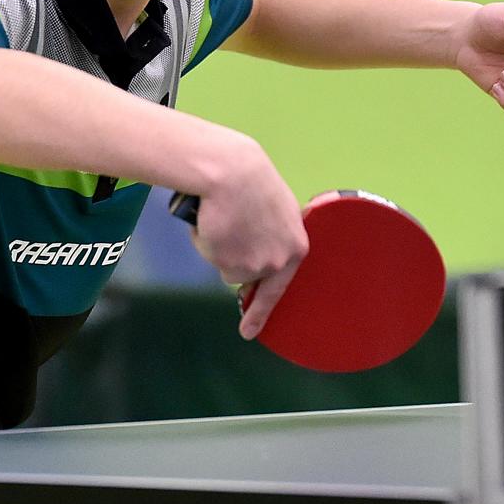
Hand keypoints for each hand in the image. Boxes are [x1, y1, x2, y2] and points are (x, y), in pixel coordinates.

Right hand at [183, 139, 308, 340]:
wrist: (231, 171)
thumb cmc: (250, 180)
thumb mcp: (275, 208)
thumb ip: (273, 234)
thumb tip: (256, 257)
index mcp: (297, 246)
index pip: (280, 286)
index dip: (261, 310)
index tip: (250, 332)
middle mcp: (279, 261)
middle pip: (249, 276)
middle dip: (234, 262)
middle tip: (227, 256)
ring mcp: (255, 265)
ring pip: (227, 267)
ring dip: (220, 247)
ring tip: (223, 216)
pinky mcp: (229, 263)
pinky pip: (210, 256)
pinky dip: (207, 241)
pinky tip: (212, 220)